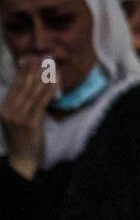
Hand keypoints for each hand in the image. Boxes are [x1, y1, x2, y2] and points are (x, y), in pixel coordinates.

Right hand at [0, 56, 56, 178]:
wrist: (22, 162)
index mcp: (4, 108)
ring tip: (52, 66)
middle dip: (34, 69)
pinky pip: (41, 103)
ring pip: (33, 91)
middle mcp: (9, 110)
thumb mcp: (17, 122)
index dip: (23, 70)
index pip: (14, 85)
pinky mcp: (30, 123)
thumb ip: (21, 107)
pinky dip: (49, 91)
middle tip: (44, 56)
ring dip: (44, 77)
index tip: (30, 58)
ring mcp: (19, 116)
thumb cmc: (23, 142)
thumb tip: (31, 90)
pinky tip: (55, 83)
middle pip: (23, 84)